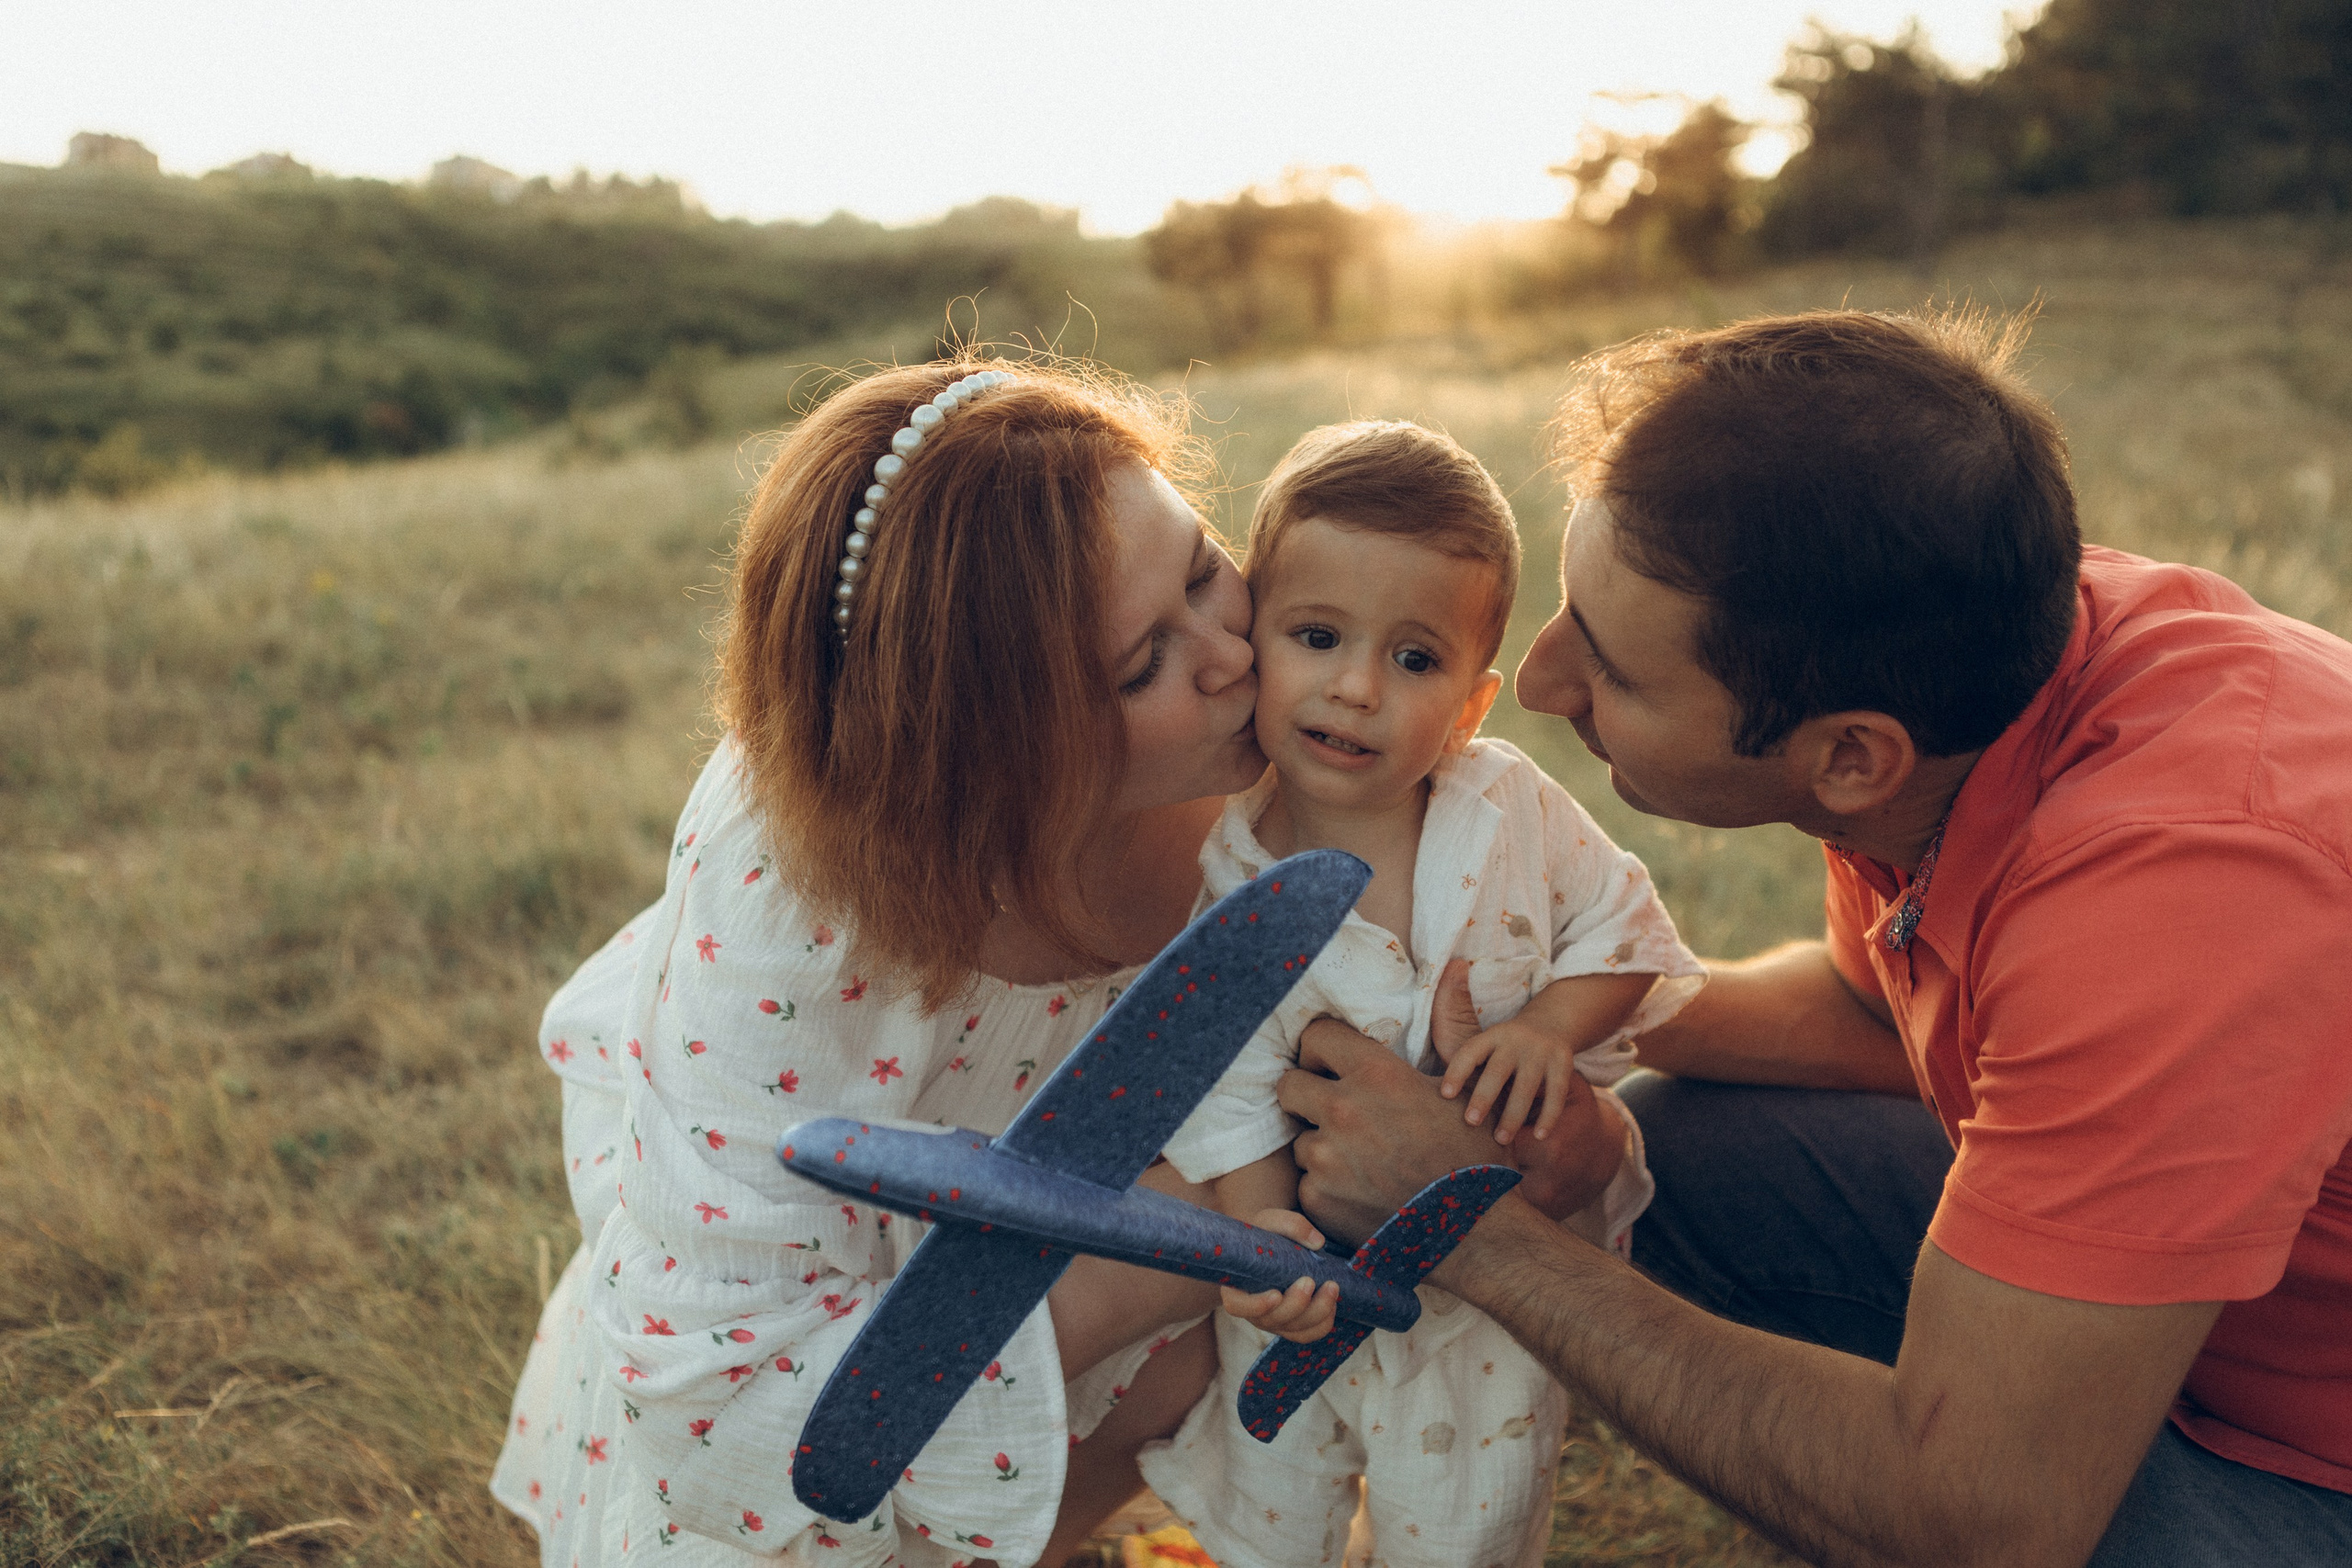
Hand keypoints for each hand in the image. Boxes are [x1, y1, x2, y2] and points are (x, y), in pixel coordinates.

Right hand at [1219, 1209, 1338, 1342]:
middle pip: (1272, 1320)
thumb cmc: (1266, 1234)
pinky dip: (1323, 1322)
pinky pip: (1309, 1334)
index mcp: (1237, 1287)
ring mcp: (1274, 1321)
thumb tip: (1317, 1242)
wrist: (1275, 1245)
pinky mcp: (1293, 1326)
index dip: (1255, 1306)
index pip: (1237, 1306)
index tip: (1275, 1294)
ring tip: (1332, 1286)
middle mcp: (1254, 1311)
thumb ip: (1291, 1225)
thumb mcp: (1271, 1222)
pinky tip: (1333, 1302)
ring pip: (1294, 1329)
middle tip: (1309, 1281)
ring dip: (1316, 1312)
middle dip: (1295, 1304)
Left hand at [1283, 1014, 1626, 1243]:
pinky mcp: (1317, 1198)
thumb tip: (1457, 963)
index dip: (1320, 1050)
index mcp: (1375, 1074)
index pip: (1315, 1037)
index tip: (1330, 1065)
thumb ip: (1444, 1028)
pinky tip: (1361, 1194)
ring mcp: (1326, 1157)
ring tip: (1363, 1164)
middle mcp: (1343, 1110)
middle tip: (1334, 1113)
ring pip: (1300, 1140)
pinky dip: (1326, 1189)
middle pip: (1288, 1086)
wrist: (1478, 1234)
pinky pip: (1306, 1183)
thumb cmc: (1472, 1157)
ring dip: (1322, 1149)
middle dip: (1306, 1096)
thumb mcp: (1459, 1087)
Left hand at [1439, 1014, 1577, 1144]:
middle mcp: (1516, 1041)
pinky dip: (1548, 1116)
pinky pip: (1556, 1093)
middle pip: (1497, 1070)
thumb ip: (1470, 1066)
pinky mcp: (1563, 1063)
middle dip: (1484, 1096)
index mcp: (1492, 1036)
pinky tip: (1539, 1136)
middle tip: (1471, 1122)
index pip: (1470, 1052)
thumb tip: (1438, 1100)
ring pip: (1526, 1086)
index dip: (1457, 1072)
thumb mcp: (1489, 1045)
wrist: (1552, 1021)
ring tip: (1501, 1140)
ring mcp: (1541, 1051)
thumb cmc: (1507, 1047)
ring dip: (1513, 1115)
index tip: (1445, 1095)